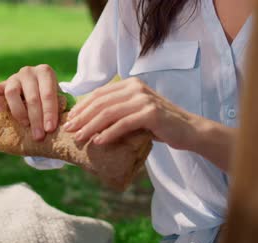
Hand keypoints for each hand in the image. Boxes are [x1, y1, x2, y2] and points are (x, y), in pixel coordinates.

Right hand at [0, 64, 59, 140]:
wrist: (36, 89)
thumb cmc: (49, 98)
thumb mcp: (58, 98)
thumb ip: (59, 107)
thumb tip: (64, 126)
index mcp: (45, 72)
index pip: (48, 93)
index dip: (49, 112)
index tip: (50, 129)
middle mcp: (28, 72)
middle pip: (32, 96)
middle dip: (36, 119)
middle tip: (39, 135)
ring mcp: (13, 78)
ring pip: (12, 93)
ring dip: (19, 112)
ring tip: (25, 124)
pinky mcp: (1, 85)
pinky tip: (0, 110)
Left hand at [63, 77, 199, 149]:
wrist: (188, 130)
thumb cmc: (158, 125)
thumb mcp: (135, 113)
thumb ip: (116, 111)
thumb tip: (86, 121)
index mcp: (130, 84)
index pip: (99, 94)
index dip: (82, 107)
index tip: (69, 119)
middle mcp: (136, 88)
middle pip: (101, 102)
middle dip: (82, 117)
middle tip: (69, 130)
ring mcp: (144, 99)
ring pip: (109, 112)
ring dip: (91, 126)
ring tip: (79, 138)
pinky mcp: (151, 113)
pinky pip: (123, 124)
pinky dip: (109, 133)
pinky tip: (98, 142)